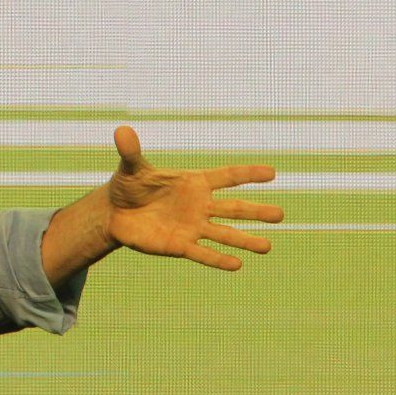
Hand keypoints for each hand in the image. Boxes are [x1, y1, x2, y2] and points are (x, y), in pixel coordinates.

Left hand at [106, 125, 283, 270]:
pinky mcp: (180, 245)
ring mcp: (192, 226)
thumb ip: (131, 151)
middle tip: (280, 214)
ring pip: (224, 234)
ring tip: (267, 246)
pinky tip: (237, 264)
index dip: (247, 175)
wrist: (115, 213)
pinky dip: (218, 259)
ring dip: (245, 240)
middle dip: (256, 211)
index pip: (226, 177)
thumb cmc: (129, 186)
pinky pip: (202, 253)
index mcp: (194, 183)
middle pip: (234, 209)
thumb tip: (121, 130)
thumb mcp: (131, 168)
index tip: (272, 173)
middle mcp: (199, 205)